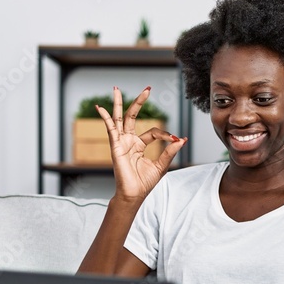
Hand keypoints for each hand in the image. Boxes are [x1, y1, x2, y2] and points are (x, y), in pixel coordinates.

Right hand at [95, 86, 186, 202]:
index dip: (165, 134)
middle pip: (132, 117)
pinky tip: (100, 108)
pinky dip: (106, 118)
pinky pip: (110, 129)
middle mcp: (129, 141)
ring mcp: (121, 142)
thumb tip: (182, 139)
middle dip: (139, 102)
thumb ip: (170, 151)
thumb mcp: (161, 165)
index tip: (176, 140)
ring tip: (116, 89)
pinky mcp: (115, 146)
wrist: (134, 195)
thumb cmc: (144, 183)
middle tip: (147, 89)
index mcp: (139, 145)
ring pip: (119, 118)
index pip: (153, 132)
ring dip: (118, 103)